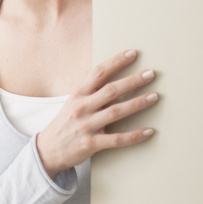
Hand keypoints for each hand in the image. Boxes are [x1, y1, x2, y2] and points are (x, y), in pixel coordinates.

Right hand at [36, 49, 158, 178]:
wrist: (49, 150)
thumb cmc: (66, 123)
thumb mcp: (73, 103)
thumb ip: (91, 92)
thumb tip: (116, 78)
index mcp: (78, 95)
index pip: (98, 73)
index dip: (115, 62)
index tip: (132, 53)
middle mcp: (81, 108)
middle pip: (110, 91)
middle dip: (132, 81)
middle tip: (150, 74)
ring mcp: (86, 126)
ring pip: (116, 112)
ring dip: (137, 103)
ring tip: (154, 96)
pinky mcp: (91, 144)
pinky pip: (117, 139)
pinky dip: (134, 135)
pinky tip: (149, 131)